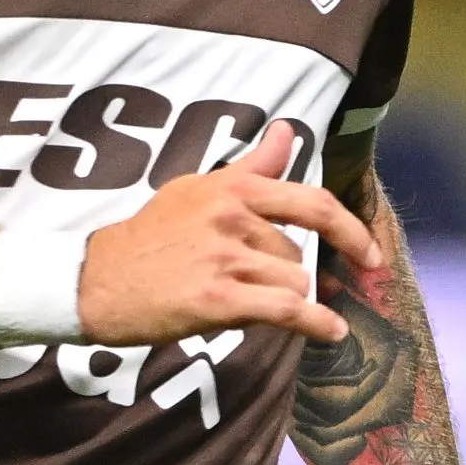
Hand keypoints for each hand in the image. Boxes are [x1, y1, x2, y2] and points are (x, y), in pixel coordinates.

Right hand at [64, 123, 381, 344]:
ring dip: (275, 301)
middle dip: (282, 277)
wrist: (94, 282)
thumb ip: (251, 166)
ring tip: (229, 302)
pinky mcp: (217, 298)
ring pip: (291, 284)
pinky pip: (287, 310)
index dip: (351, 230)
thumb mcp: (196, 190)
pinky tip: (332, 332)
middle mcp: (231, 216)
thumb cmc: (148, 239)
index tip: (371, 254)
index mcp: (232, 187)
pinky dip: (316, 324)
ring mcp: (225, 256)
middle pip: (296, 256)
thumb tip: (289, 131)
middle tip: (241, 287)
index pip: (312, 203)